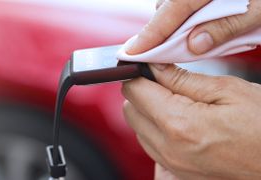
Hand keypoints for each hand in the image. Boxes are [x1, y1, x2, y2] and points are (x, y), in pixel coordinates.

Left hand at [122, 64, 260, 179]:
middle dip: (141, 91)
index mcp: (179, 124)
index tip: (147, 65)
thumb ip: (182, 78)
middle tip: (164, 81)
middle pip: (131, 110)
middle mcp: (169, 147)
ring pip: (138, 127)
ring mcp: (171, 162)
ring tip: (175, 101)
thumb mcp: (226, 90)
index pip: (135, 90)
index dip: (138, 73)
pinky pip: (150, 143)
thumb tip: (153, 66)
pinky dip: (155, 128)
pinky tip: (178, 120)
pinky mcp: (176, 170)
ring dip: (147, 110)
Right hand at [127, 0, 260, 54]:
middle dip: (161, 33)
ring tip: (187, 39)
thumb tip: (195, 45)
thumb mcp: (255, 9)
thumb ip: (224, 27)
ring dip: (172, 24)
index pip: (166, 16)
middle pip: (164, 11)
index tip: (132, 54)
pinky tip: (196, 24)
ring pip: (170, 6)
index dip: (148, 38)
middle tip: (165, 53)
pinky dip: (182, 16)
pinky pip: (180, 3)